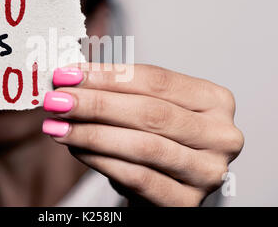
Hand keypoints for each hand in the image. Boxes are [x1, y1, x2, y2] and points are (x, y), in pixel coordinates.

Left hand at [42, 63, 243, 205]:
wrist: (170, 180)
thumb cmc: (159, 137)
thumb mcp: (149, 106)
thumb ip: (120, 90)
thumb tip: (71, 76)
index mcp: (215, 101)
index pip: (156, 80)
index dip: (108, 75)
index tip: (68, 74)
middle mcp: (221, 135)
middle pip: (150, 112)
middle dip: (96, 104)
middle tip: (57, 98)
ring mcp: (208, 172)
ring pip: (143, 145)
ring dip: (91, 133)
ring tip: (57, 124)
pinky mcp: (187, 202)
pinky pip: (138, 178)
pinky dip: (101, 160)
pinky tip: (75, 148)